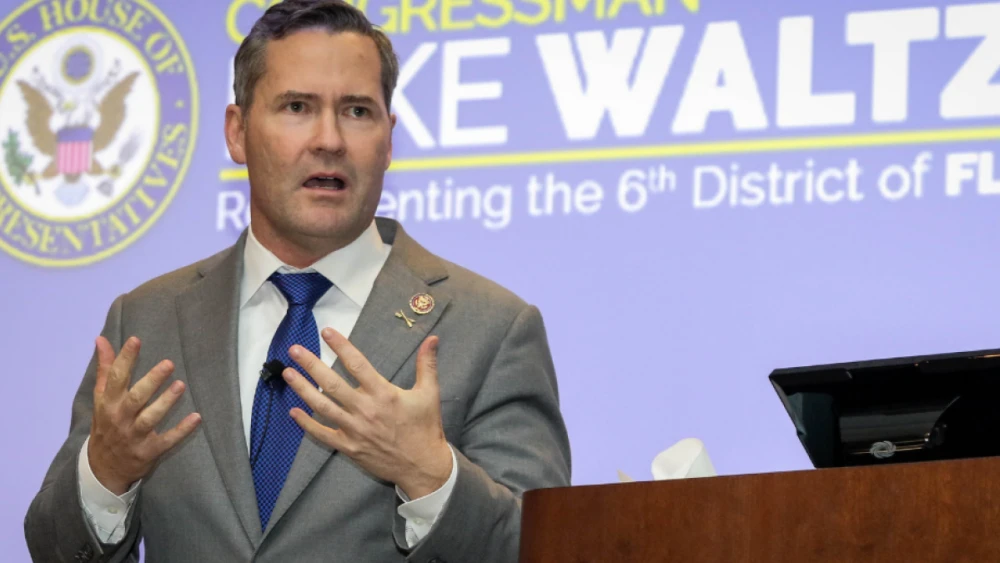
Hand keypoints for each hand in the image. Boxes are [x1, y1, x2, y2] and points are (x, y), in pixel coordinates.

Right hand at [88, 336, 201, 495]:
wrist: (102, 468)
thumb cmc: (106, 424)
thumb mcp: (101, 398)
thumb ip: (105, 369)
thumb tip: (102, 339)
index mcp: (108, 403)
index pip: (116, 378)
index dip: (125, 359)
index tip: (136, 340)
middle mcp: (120, 418)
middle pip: (136, 398)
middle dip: (151, 381)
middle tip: (169, 363)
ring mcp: (134, 436)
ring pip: (150, 418)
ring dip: (165, 402)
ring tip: (181, 385)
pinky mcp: (148, 451)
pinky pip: (167, 440)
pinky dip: (181, 430)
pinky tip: (196, 418)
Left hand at [282, 328, 452, 498]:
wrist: (422, 466)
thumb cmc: (425, 428)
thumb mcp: (429, 394)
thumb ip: (427, 364)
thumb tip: (432, 339)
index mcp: (383, 394)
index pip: (357, 364)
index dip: (341, 346)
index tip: (327, 332)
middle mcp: (365, 410)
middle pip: (332, 383)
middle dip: (311, 365)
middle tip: (294, 350)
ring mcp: (354, 430)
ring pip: (322, 406)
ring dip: (303, 389)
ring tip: (288, 374)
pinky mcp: (349, 447)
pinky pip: (323, 434)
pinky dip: (307, 424)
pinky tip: (293, 412)